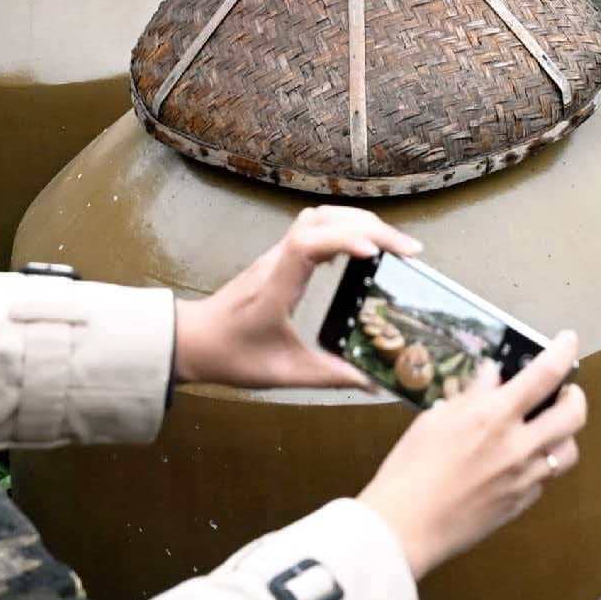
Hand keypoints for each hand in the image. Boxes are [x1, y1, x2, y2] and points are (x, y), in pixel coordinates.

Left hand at [175, 204, 395, 389]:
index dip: (343, 240)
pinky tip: (364, 248)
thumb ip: (330, 376)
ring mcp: (276, 255)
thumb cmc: (232, 355)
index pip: (306, 245)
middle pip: (322, 220)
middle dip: (370, 227)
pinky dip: (345, 228)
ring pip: (319, 216)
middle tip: (409, 251)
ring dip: (359, 222)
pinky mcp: (280, 256)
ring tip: (394, 244)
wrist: (192, 340)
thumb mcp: (282, 374)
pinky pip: (314, 227)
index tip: (375, 254)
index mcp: (275, 288)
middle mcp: (276, 262)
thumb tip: (375, 383)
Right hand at [357, 340, 585, 578]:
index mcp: (494, 416)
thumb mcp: (435, 420)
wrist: (405, 527)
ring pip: (569, 451)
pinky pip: (545, 480)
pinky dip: (539, 465)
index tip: (569, 341)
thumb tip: (492, 376)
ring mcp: (524, 479)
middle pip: (574, 414)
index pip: (545, 374)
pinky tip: (519, 462)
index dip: (564, 352)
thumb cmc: (410, 469)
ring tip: (547, 429)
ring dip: (564, 434)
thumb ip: (471, 396)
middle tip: (563, 392)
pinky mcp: (521, 505)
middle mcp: (519, 446)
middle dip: (575, 396)